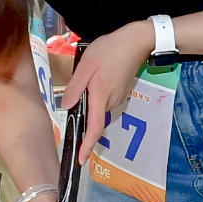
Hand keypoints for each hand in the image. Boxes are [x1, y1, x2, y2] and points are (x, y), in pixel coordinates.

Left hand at [68, 20, 154, 149]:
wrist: (136, 41)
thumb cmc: (110, 50)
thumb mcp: (86, 66)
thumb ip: (75, 88)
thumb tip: (65, 107)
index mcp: (101, 97)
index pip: (95, 128)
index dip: (87, 146)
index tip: (81, 160)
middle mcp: (112, 102)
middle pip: (94, 118)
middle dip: (83, 118)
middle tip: (74, 103)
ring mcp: (118, 97)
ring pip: (97, 108)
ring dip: (88, 104)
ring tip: (83, 84)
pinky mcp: (120, 91)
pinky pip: (103, 101)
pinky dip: (94, 97)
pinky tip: (92, 80)